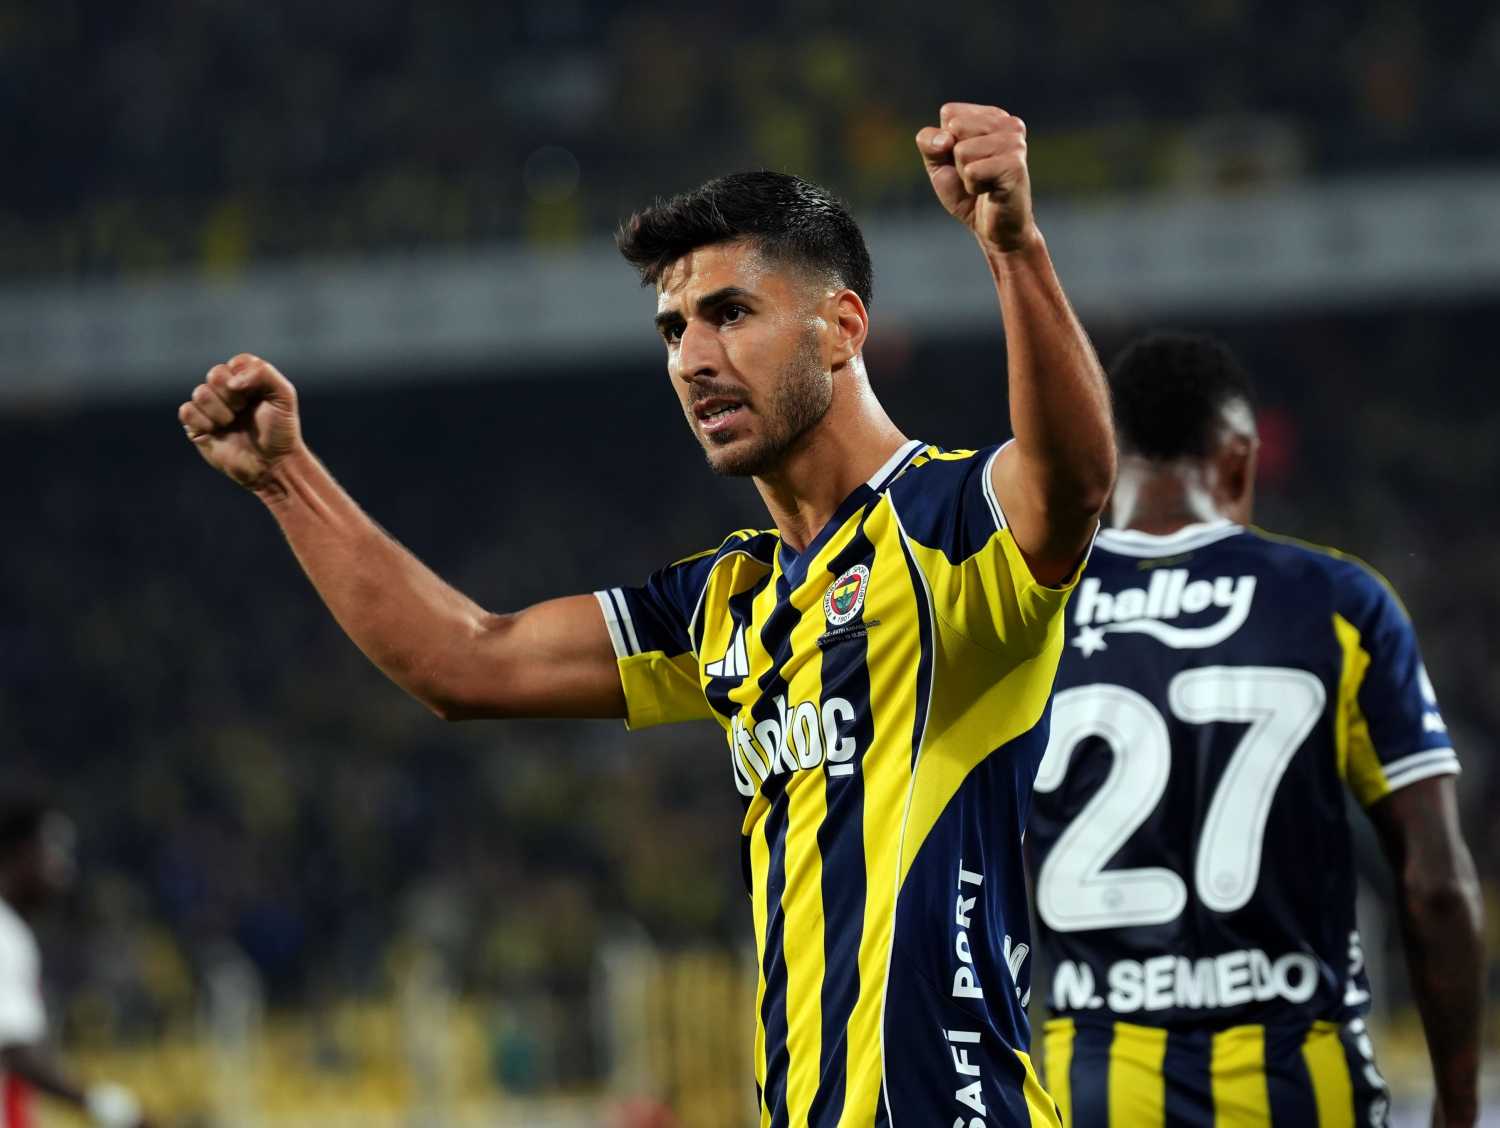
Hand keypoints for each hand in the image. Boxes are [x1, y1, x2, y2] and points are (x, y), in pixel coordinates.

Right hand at [178, 354, 303, 490]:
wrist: (272, 464)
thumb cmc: (281, 430)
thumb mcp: (284, 395)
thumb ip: (262, 373)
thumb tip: (231, 381)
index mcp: (247, 380)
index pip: (236, 363)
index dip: (245, 378)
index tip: (258, 396)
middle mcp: (227, 391)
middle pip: (215, 374)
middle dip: (232, 395)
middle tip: (244, 411)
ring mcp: (211, 408)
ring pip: (200, 392)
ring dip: (220, 410)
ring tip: (231, 423)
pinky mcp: (198, 426)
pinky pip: (186, 411)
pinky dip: (201, 420)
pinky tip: (215, 430)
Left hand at [916, 103, 1037, 253]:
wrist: (994, 229)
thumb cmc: (968, 194)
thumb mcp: (939, 164)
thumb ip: (930, 143)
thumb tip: (945, 139)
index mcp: (991, 116)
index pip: (949, 113)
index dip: (945, 143)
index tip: (965, 161)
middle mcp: (1008, 123)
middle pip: (955, 127)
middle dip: (955, 158)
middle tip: (975, 174)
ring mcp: (1015, 143)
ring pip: (962, 150)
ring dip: (966, 175)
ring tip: (984, 183)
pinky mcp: (1015, 165)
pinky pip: (972, 171)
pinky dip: (974, 187)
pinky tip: (990, 191)